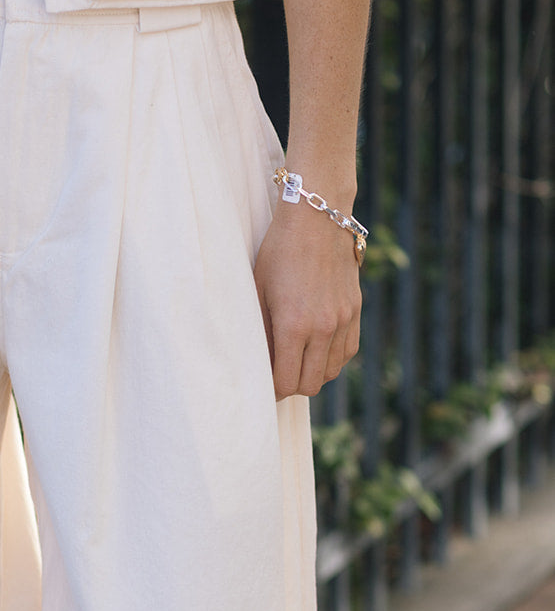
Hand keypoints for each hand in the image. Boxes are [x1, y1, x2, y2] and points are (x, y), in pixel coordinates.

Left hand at [253, 198, 361, 399]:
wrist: (317, 218)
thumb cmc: (279, 253)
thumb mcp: (258, 292)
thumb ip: (260, 332)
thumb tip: (256, 365)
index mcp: (294, 326)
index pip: (287, 383)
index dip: (273, 391)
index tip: (263, 386)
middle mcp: (323, 328)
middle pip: (310, 385)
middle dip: (291, 386)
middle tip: (277, 376)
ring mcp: (343, 320)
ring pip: (330, 372)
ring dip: (312, 374)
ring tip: (296, 362)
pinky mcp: (355, 311)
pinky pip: (347, 353)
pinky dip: (331, 359)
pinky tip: (316, 350)